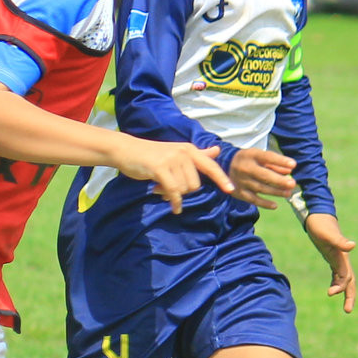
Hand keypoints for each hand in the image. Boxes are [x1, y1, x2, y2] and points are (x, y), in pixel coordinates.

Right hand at [116, 138, 233, 212]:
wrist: (127, 150)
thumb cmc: (152, 154)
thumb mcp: (177, 152)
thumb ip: (198, 154)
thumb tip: (217, 151)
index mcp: (189, 150)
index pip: (210, 166)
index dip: (221, 178)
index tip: (231, 190)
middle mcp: (183, 153)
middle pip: (195, 185)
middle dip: (183, 191)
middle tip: (168, 188)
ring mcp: (172, 160)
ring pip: (183, 189)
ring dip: (173, 195)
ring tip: (161, 188)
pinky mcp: (160, 168)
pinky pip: (174, 192)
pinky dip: (174, 202)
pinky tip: (173, 207)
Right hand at [228, 147, 298, 208]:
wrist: (225, 166)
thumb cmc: (249, 160)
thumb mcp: (260, 157)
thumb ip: (274, 164)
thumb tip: (289, 171)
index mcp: (251, 155)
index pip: (268, 157)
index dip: (281, 161)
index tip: (294, 165)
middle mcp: (245, 168)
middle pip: (264, 176)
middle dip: (279, 180)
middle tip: (292, 183)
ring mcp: (241, 181)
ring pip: (261, 188)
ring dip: (276, 192)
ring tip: (288, 193)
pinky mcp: (239, 192)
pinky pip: (253, 199)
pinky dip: (264, 203)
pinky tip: (275, 205)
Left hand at [305, 214, 357, 312]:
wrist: (318, 215)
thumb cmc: (321, 224)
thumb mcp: (328, 234)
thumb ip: (340, 241)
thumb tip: (353, 245)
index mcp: (342, 257)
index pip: (345, 276)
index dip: (340, 286)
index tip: (330, 293)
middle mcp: (342, 259)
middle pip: (350, 281)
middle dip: (350, 296)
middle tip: (348, 311)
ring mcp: (338, 259)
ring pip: (344, 279)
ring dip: (344, 292)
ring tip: (346, 308)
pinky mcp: (332, 257)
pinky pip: (337, 274)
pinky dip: (337, 283)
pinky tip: (332, 290)